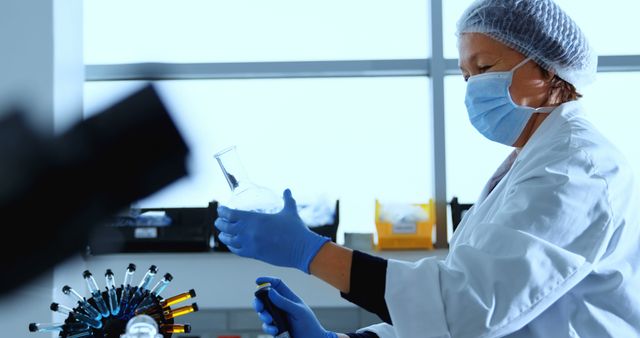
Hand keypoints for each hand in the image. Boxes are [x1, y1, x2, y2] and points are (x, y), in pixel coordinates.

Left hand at [215, 189, 329, 272]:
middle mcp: (249, 231)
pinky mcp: (254, 255)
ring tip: (222, 234)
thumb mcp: (290, 211)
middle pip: (226, 226)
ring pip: (229, 240)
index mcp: (255, 218)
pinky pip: (237, 251)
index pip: (230, 214)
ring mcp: (250, 244)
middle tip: (218, 221)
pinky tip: (232, 245)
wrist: (301, 249)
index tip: (221, 210)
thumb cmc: (296, 230)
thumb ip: (287, 199)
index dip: (223, 211)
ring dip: (224, 236)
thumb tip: (287, 190)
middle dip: (220, 223)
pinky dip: (232, 247)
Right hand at [254, 277, 337, 337]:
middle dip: (258, 302)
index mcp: (289, 298)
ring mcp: (278, 317)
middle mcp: (281, 306)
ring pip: (263, 313)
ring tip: (270, 320)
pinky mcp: (275, 328)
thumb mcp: (298, 311)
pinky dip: (268, 328)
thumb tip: (270, 291)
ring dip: (263, 316)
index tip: (257, 281)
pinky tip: (275, 330)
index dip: (267, 280)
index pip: (276, 285)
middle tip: (259, 307)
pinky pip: (266, 326)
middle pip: (265, 299)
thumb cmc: (309, 324)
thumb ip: (284, 302)